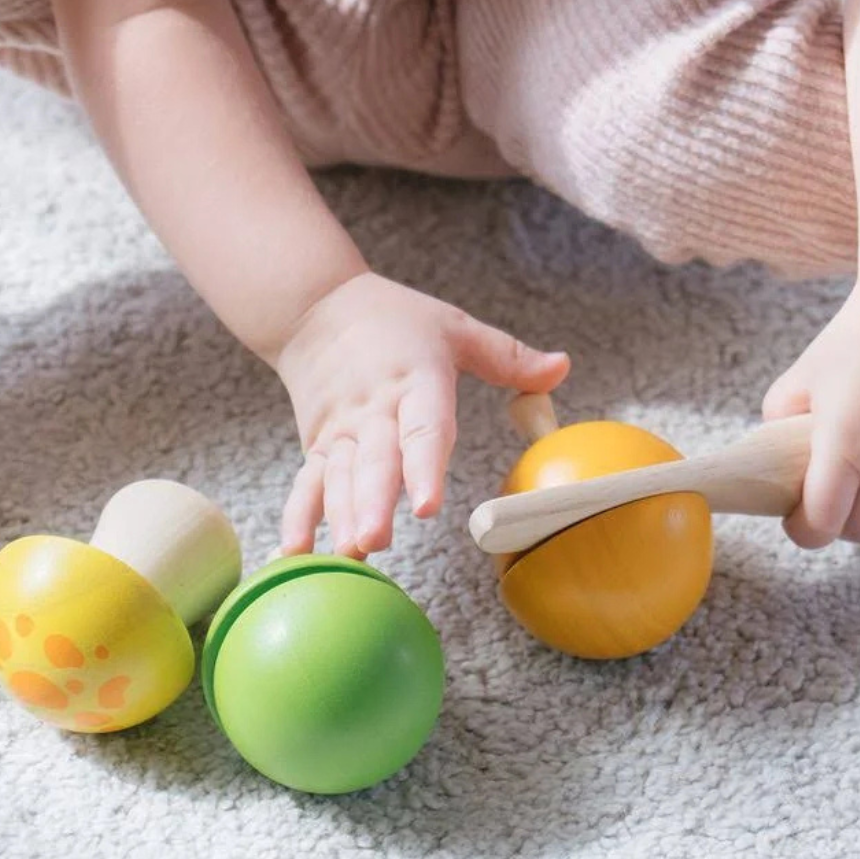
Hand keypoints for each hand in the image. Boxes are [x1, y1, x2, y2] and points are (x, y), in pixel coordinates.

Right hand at [273, 271, 569, 558]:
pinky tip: (296, 551)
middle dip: (373, 502)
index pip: (422, 426)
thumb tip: (563, 368)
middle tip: (375, 539)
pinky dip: (299, 515)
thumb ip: (507, 357)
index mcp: (414, 380)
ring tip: (349, 553)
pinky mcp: (317, 442)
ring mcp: (340, 428)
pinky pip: (307, 481)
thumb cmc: (392, 318)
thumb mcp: (454, 326)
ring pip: (338, 477)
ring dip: (340, 515)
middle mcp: (373, 409)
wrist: (314, 305)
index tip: (426, 504)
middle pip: (373, 461)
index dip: (424, 465)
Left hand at [762, 283, 859, 546]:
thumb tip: (780, 465)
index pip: (822, 523)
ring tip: (850, 463)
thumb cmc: (849, 345)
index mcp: (846, 445)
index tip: (791, 514)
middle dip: (836, 521)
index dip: (801, 528)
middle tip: (820, 491)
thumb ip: (778, 431)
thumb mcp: (795, 385)